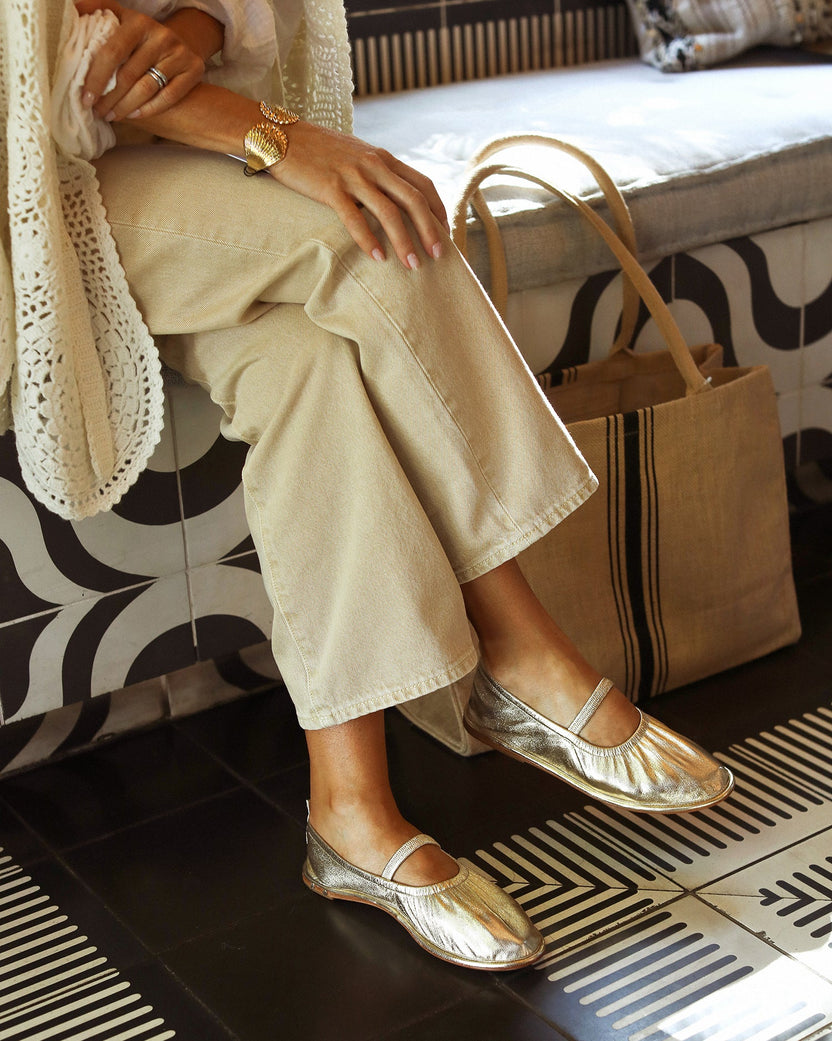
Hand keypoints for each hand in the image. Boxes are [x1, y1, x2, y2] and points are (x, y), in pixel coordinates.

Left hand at [74, 0, 204, 121]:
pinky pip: (169, 97)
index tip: (85, 97)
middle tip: (97, 111)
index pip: (112, 52)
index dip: (97, 77)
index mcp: (137, 21)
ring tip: (111, 116)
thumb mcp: (119, 18)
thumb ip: (96, 11)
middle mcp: (160, 35)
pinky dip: (149, 109)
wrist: (179, 41)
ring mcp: (179, 53)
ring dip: (125, 107)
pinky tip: (133, 115)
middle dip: (109, 97)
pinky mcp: (193, 70)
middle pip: (129, 74)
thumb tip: (69, 9)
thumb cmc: (139, 37)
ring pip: (147, 88)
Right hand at [270, 121, 449, 269]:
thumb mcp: (357, 156)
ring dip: (404, 241)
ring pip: (389, 211)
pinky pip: (354, 218)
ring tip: (412, 265)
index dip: (438, 210)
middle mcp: (374, 164)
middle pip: (414, 199)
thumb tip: (395, 200)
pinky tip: (377, 258)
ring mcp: (353, 175)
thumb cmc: (319, 152)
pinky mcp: (330, 187)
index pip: (423, 184)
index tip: (445, 233)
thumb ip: (377, 174)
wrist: (280, 136)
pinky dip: (368, 240)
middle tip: (437, 256)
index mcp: (384, 158)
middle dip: (429, 230)